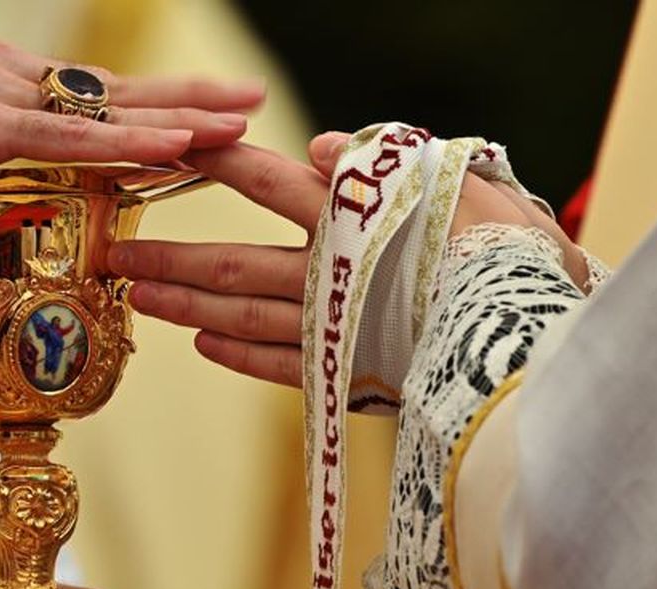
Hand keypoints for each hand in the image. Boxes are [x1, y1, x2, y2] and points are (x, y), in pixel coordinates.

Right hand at [0, 35, 264, 201]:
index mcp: (0, 80)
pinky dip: (129, 143)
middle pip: (119, 91)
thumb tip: (19, 183)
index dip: (153, 102)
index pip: (92, 94)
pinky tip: (177, 144)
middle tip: (251, 100)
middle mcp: (10, 77)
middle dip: (190, 96)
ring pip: (109, 110)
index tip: (208, 108)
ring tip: (239, 120)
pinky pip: (71, 138)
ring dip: (180, 116)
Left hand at [109, 130, 584, 387]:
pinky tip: (205, 348)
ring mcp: (338, 332)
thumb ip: (384, 162)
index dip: (215, 160)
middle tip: (116, 254)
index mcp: (357, 219)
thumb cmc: (507, 253)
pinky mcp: (353, 376)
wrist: (540, 343)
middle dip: (171, 258)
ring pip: (244, 320)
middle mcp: (335, 277)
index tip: (168, 144)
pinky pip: (281, 366)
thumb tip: (315, 144)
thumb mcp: (459, 186)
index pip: (268, 182)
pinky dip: (240, 357)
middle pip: (234, 264)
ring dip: (188, 308)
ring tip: (141, 299)